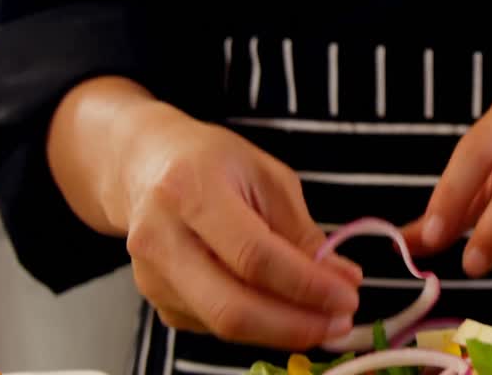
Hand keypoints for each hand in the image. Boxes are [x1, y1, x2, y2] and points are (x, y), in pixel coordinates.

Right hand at [109, 101, 362, 347]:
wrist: (144, 166)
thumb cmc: (210, 161)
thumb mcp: (267, 175)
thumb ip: (302, 231)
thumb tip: (342, 278)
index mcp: (190, 191)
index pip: (253, 256)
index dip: (306, 285)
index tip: (347, 296)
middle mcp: (161, 239)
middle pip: (231, 307)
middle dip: (295, 325)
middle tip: (340, 323)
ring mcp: (152, 277)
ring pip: (224, 326)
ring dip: (283, 330)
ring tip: (325, 320)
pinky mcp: (158, 300)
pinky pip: (216, 325)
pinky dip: (259, 325)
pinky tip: (286, 311)